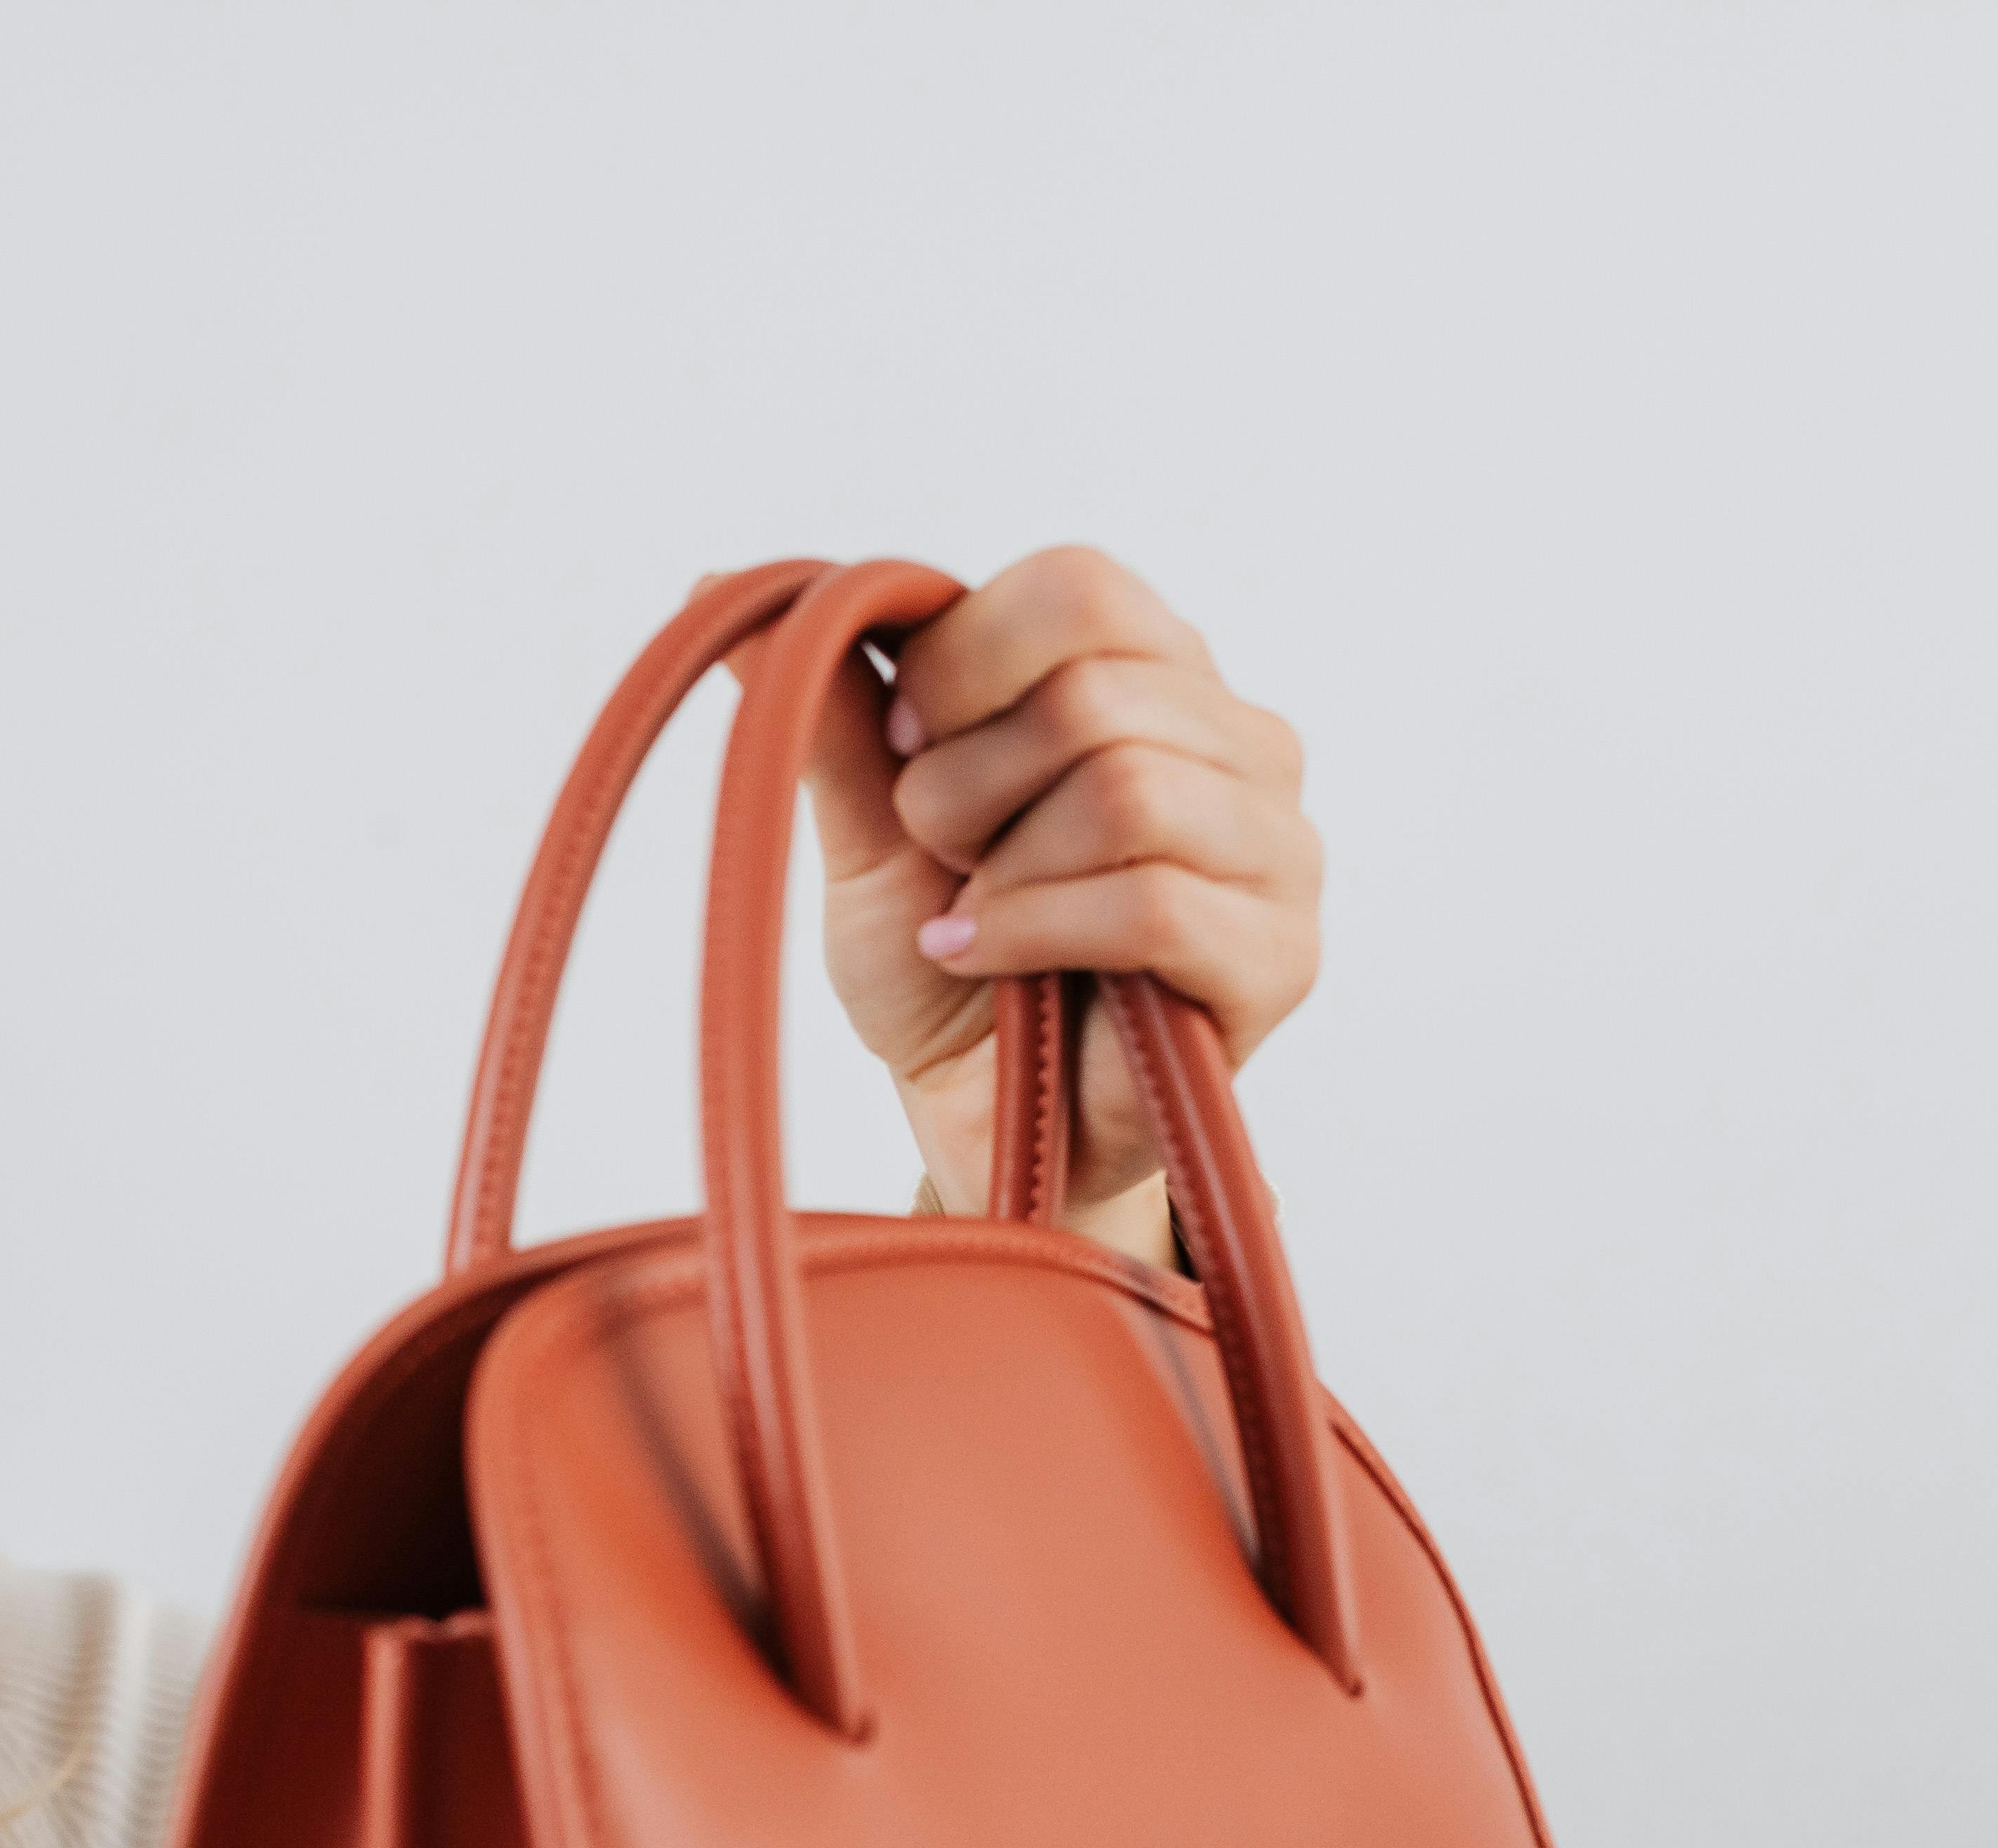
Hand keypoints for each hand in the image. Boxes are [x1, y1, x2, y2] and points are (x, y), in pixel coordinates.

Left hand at [790, 548, 1323, 1260]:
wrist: (976, 1115)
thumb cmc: (943, 960)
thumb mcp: (866, 824)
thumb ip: (824, 706)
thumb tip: (719, 582)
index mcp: (1153, 672)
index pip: (1076, 587)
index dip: (957, 664)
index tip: (904, 752)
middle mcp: (1238, 739)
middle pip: (1093, 692)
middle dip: (967, 788)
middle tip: (946, 859)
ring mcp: (1276, 846)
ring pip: (1125, 792)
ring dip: (1005, 869)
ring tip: (975, 918)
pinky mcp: (1278, 954)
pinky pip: (1151, 903)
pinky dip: (1035, 932)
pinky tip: (989, 959)